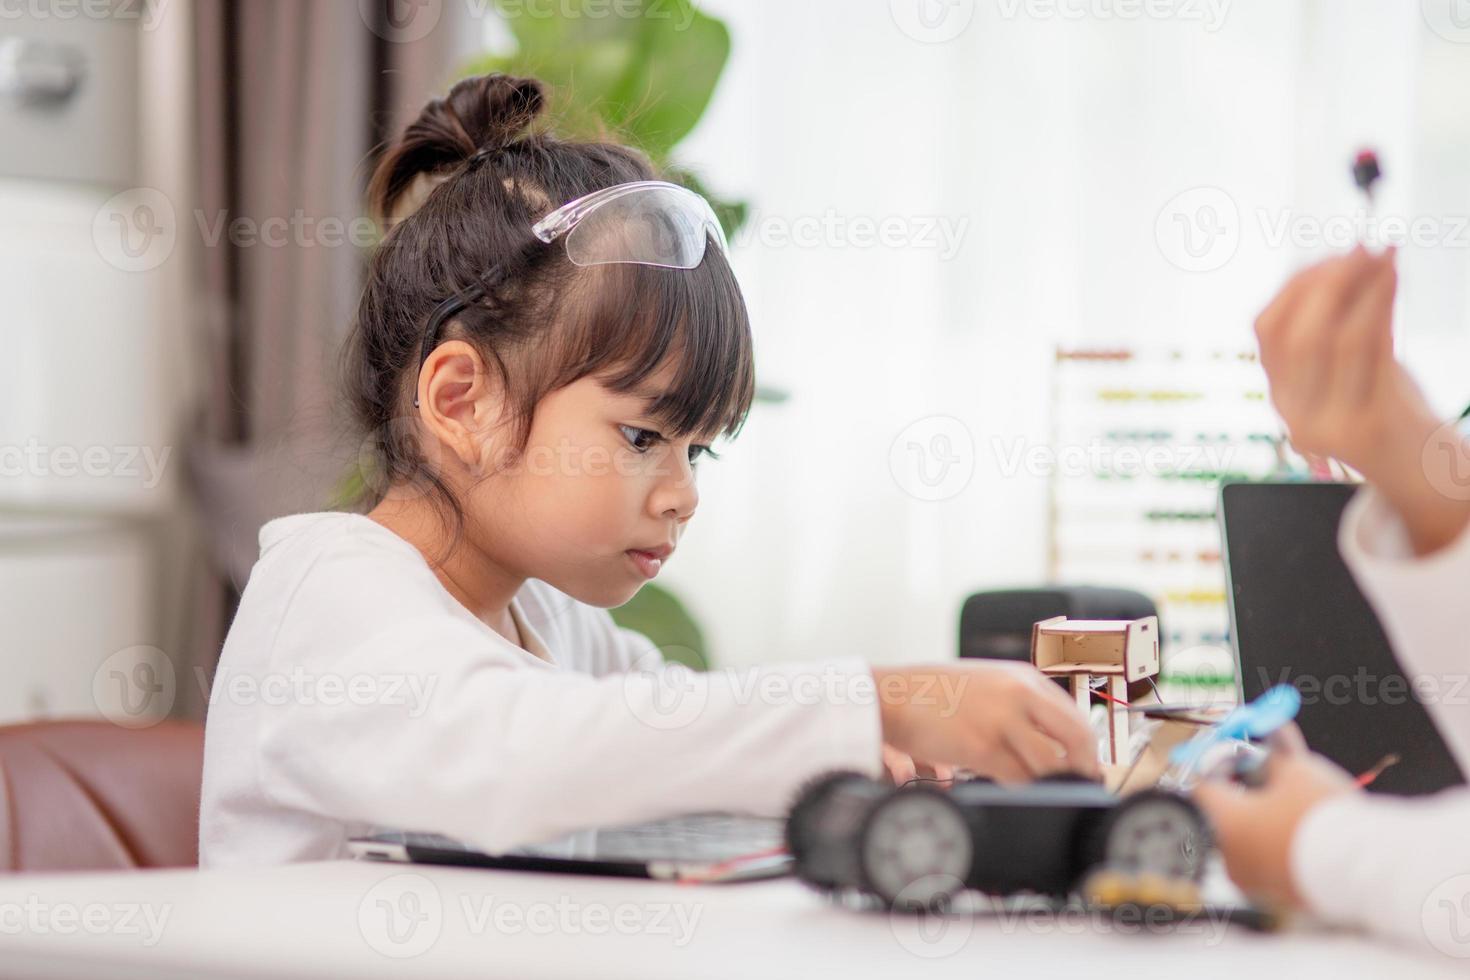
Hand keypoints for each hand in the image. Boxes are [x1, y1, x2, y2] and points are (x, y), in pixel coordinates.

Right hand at [872, 662, 1099, 783]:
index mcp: (1023, 677)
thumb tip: (1050, 741)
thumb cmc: (934, 692)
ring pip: (1051, 764)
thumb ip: (1019, 704)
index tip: (1086, 767)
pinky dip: (1027, 793)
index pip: (1074, 715)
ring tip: (1051, 797)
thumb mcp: (987, 683)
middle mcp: (1019, 694)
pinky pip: (1019, 779)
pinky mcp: (981, 747)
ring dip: (1055, 785)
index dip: (1087, 748)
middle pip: (1076, 738)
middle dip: (1084, 768)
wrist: (892, 694)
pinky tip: (1023, 797)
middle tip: (1081, 787)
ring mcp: (1001, 721)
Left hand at [1192, 725, 1356, 906]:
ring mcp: (1251, 880)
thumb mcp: (1298, 771)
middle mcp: (1227, 855)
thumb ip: (1279, 749)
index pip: (1203, 784)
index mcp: (1221, 821)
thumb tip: (1275, 728)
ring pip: (1247, 840)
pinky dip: (1279, 844)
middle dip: (1244, 790)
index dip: (1221, 763)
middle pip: (1224, 813)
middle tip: (1267, 773)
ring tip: (1292, 801)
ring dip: (1263, 817)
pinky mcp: (1277, 896)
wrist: (1361, 871)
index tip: (1239, 753)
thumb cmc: (1321, 819)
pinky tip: (1304, 832)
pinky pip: (1269, 863)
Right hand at [1255, 246, 1469, 553]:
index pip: (1266, 331)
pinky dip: (1382, 303)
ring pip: (1336, 338)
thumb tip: (1342, 260)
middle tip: (1359, 249)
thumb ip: (1336, 326)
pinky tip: (1393, 278)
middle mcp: (1294, 414)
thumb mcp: (1349, 369)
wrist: (1419, 472)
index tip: (1329, 254)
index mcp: (1281, 396)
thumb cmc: (1385, 409)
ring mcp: (1328, 424)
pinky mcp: (1368, 425)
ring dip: (1361, 286)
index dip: (1296, 286)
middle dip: (1327, 282)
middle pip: (1296, 335)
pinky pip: (1373, 350)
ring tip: (1383, 255)